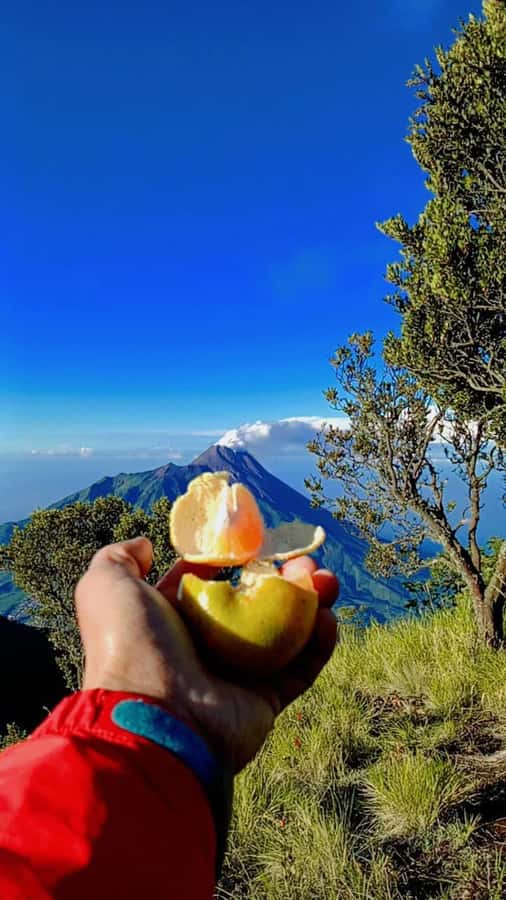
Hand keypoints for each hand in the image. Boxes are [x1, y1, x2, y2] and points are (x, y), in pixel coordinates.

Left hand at [76, 537, 337, 772]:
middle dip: (284, 578)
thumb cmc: (130, 644)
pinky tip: (329, 619)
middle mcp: (206, 647)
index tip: (256, 543)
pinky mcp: (264, 701)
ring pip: (285, 633)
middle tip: (305, 561)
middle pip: (255, 604)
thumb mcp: (106, 587)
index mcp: (172, 621)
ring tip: (326, 580)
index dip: (234, 560)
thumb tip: (145, 546)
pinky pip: (300, 670)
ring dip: (310, 605)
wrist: (154, 715)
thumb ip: (118, 558)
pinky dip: (319, 645)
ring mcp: (237, 675)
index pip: (209, 583)